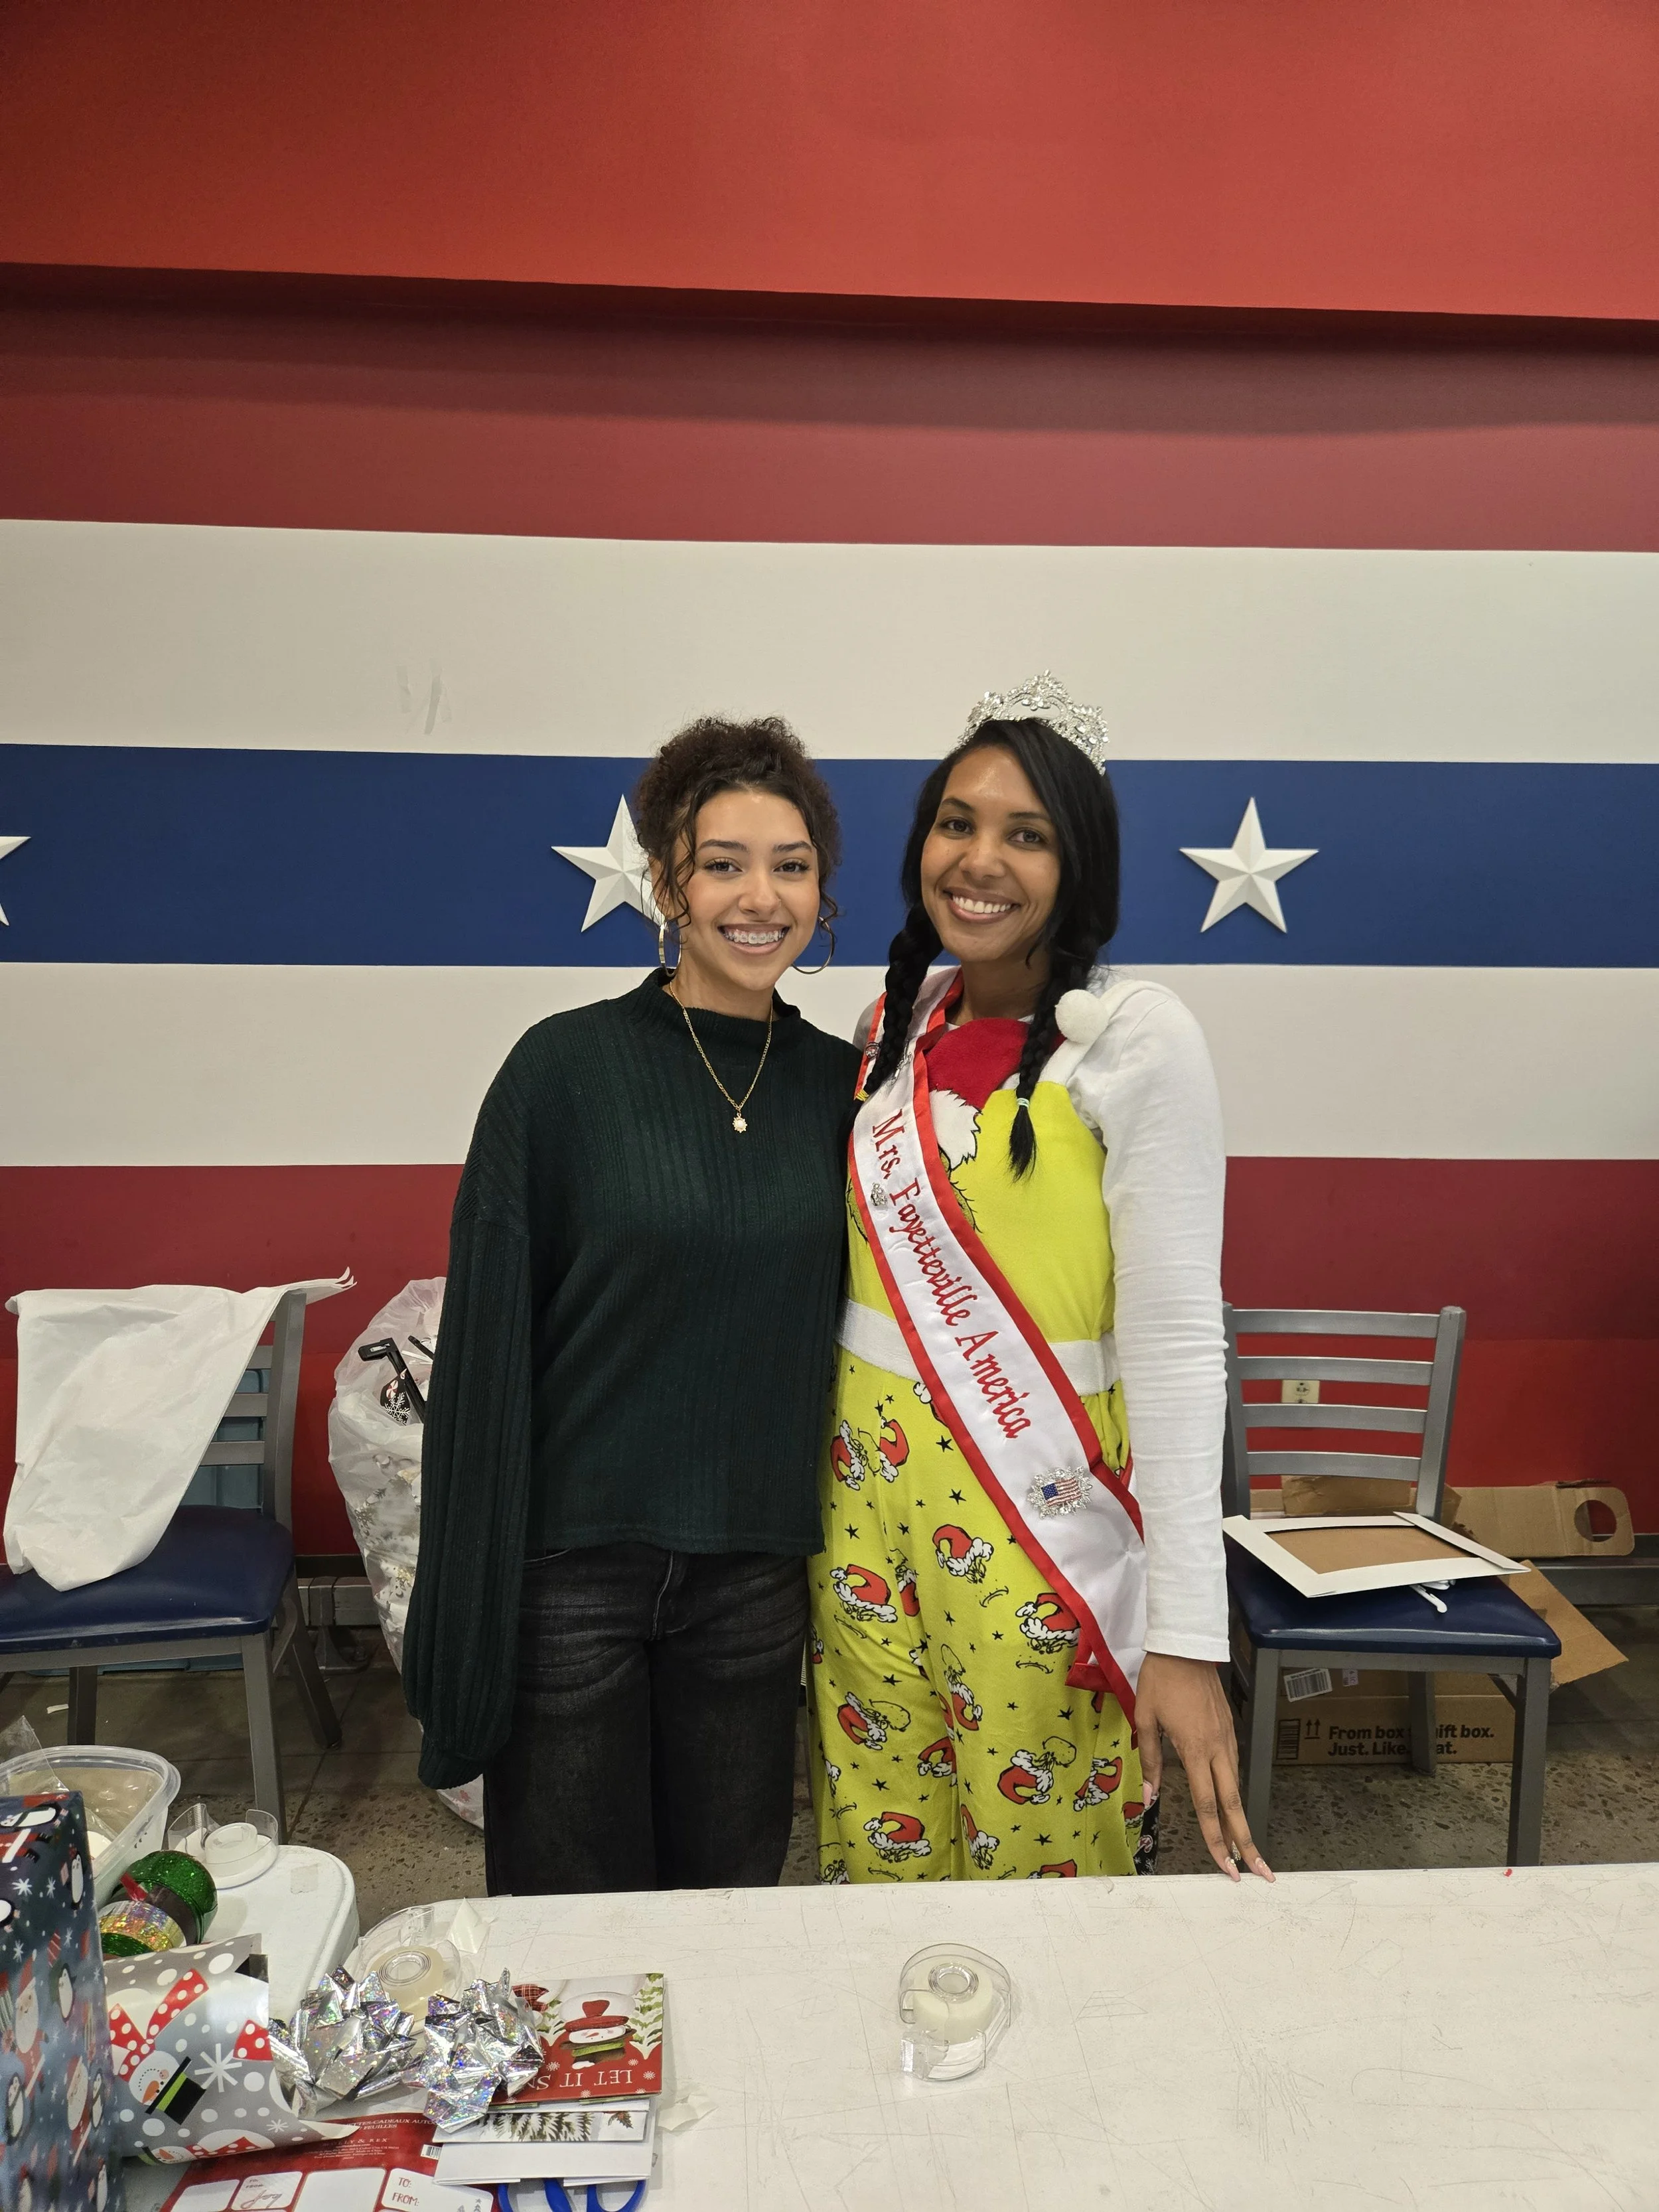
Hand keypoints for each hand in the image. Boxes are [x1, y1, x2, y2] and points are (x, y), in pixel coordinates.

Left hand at [1136, 1653, 1272, 1882]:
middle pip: (1233, 1805)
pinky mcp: (1230, 1731)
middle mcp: (1218, 1749)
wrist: (1186, 1646)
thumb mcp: (1145, 1719)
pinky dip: (1235, 1794)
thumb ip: (1150, 1761)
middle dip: (1246, 1842)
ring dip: (1242, 1820)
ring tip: (1248, 1850)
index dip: (1216, 1840)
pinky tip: (1233, 1808)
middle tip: (1261, 1874)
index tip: (1227, 1867)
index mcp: (1195, 1750)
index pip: (1207, 1805)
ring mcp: (1228, 1740)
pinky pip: (1233, 1768)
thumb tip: (1150, 1797)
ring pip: (1236, 1788)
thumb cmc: (1161, 1681)